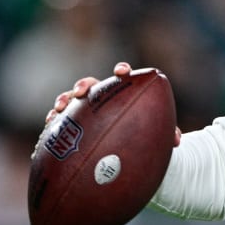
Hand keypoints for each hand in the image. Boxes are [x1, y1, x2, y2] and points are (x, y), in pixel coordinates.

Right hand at [46, 62, 182, 145]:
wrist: (128, 153)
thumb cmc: (144, 137)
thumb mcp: (157, 136)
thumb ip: (167, 134)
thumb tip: (176, 141)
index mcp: (123, 95)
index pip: (123, 77)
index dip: (121, 70)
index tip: (121, 71)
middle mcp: (101, 99)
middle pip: (91, 85)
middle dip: (84, 85)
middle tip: (81, 92)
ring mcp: (84, 111)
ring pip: (70, 101)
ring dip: (63, 101)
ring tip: (59, 108)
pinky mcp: (71, 126)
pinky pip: (59, 123)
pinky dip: (53, 125)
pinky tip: (48, 129)